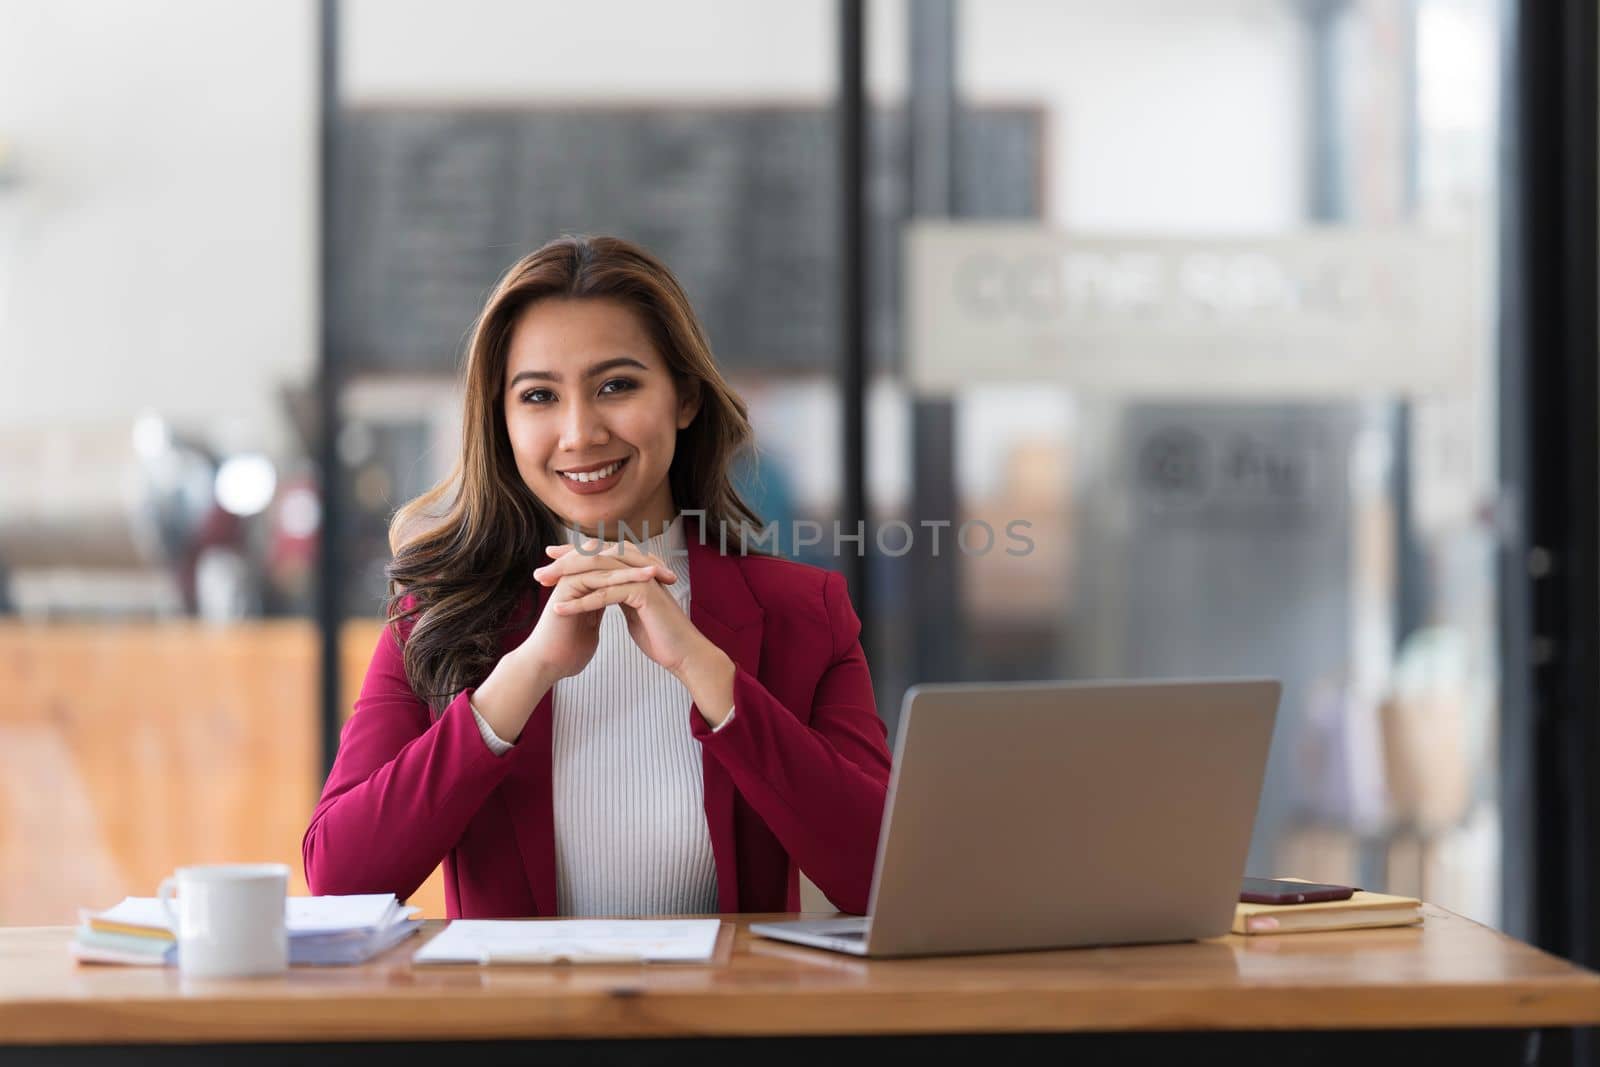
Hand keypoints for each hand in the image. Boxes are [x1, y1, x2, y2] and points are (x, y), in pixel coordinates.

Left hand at [535, 538, 711, 678]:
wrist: (685, 653)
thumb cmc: (662, 636)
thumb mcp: (635, 612)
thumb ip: (621, 598)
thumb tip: (606, 593)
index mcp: (635, 570)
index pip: (599, 556)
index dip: (574, 556)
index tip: (550, 562)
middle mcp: (638, 568)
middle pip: (595, 557)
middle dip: (564, 562)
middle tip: (539, 571)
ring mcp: (642, 578)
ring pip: (597, 571)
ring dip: (566, 577)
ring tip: (543, 584)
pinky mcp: (643, 593)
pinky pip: (605, 595)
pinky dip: (580, 602)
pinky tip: (558, 609)